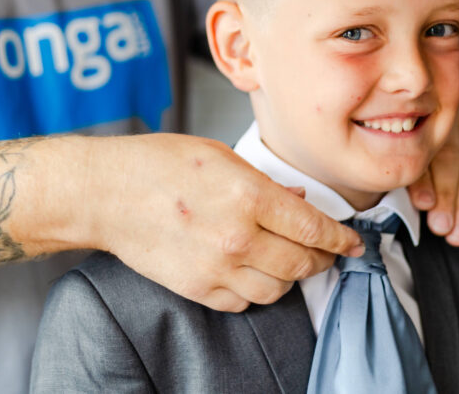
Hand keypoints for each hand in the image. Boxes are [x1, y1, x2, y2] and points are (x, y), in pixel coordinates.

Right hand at [90, 134, 362, 311]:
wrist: (107, 194)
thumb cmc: (156, 165)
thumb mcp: (220, 156)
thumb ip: (264, 182)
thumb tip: (297, 201)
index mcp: (249, 195)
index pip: (314, 228)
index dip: (340, 238)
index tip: (352, 242)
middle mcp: (238, 236)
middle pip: (301, 263)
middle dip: (321, 258)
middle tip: (326, 252)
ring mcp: (217, 267)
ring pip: (277, 289)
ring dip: (290, 278)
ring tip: (289, 263)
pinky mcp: (197, 288)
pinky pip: (242, 302)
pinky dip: (255, 292)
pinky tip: (253, 273)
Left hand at [407, 113, 458, 245]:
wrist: (433, 164)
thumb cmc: (414, 174)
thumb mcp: (406, 178)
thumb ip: (412, 187)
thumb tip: (426, 206)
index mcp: (412, 127)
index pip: (419, 154)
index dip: (423, 181)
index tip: (423, 205)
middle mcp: (442, 121)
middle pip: (448, 158)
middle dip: (446, 197)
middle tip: (441, 227)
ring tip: (458, 233)